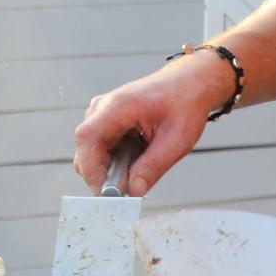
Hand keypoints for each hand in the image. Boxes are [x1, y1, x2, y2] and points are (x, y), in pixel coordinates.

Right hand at [72, 50, 236, 196]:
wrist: (190, 82)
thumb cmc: (185, 104)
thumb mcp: (177, 140)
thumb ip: (153, 166)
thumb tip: (133, 192)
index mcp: (118, 106)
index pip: (86, 138)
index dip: (91, 168)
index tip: (107, 193)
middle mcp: (103, 106)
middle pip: (85, 148)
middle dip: (101, 173)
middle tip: (129, 188)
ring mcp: (102, 112)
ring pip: (91, 150)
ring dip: (109, 167)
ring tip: (140, 167)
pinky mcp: (106, 119)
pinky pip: (100, 146)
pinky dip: (114, 160)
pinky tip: (137, 158)